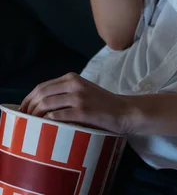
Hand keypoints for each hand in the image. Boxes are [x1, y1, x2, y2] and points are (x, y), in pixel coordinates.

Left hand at [20, 73, 136, 133]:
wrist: (123, 111)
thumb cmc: (101, 103)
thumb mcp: (83, 90)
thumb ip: (65, 91)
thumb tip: (39, 102)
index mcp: (72, 77)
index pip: (42, 86)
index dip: (28, 98)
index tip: (23, 110)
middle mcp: (74, 84)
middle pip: (41, 94)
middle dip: (29, 108)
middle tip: (26, 120)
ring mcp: (78, 98)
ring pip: (46, 104)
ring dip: (36, 116)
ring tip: (33, 125)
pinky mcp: (82, 112)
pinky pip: (57, 116)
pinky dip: (48, 122)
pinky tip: (46, 127)